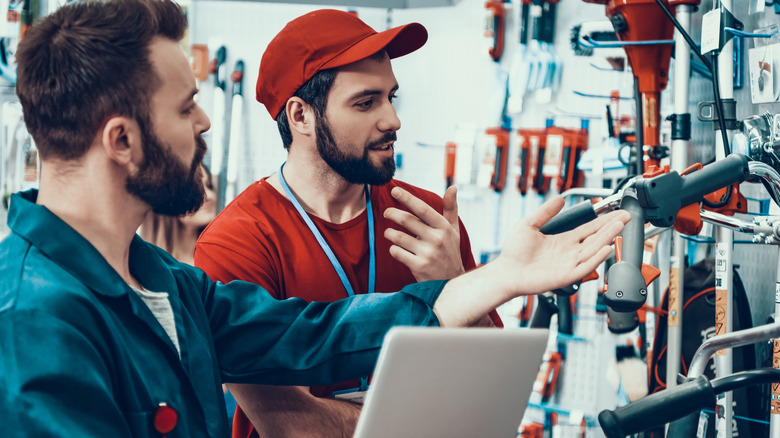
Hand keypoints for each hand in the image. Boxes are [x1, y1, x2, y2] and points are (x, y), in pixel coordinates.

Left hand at [383, 186, 464, 280]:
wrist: (451, 282)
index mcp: (444, 227)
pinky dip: (393, 249)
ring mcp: (427, 253)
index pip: (423, 209)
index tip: (394, 190)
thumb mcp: (453, 230)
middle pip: (407, 220)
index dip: (407, 198)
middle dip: (392, 213)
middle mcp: (437, 239)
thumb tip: (453, 187)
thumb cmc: (450, 251)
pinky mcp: (419, 266)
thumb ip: (450, 208)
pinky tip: (396, 249)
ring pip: (398, 237)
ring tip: (389, 233)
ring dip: (389, 233)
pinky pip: (397, 252)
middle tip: (386, 212)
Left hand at [494, 196, 629, 294]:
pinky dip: (596, 258)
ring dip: (607, 238)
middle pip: (596, 238)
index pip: (589, 229)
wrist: (506, 271)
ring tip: (619, 226)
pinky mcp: (566, 276)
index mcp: (563, 240)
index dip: (603, 221)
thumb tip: (559, 198)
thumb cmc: (514, 252)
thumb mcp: (529, 224)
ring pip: (594, 250)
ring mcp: (569, 264)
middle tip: (626, 217)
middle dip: (612, 227)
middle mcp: (569, 252)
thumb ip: (545, 212)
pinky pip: (585, 267)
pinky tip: (605, 248)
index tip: (616, 212)